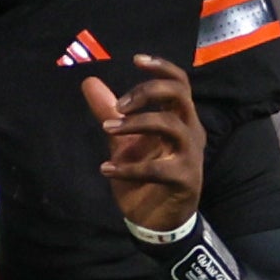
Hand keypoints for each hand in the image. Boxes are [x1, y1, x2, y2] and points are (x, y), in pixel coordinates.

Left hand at [81, 56, 204, 236]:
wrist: (158, 220)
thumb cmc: (145, 177)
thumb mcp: (123, 141)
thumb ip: (110, 112)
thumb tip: (89, 82)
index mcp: (179, 118)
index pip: (179, 83)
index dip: (161, 67)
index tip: (136, 60)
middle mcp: (189, 131)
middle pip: (178, 94)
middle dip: (147, 92)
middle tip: (119, 106)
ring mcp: (190, 155)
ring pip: (170, 125)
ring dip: (135, 124)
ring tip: (106, 129)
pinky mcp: (185, 179)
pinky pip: (158, 168)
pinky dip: (128, 168)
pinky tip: (106, 169)